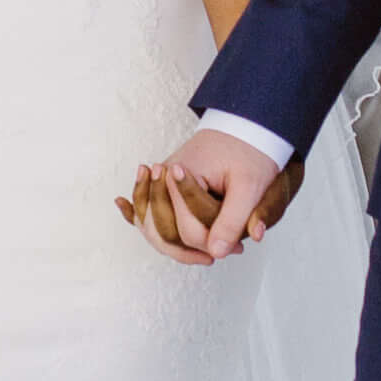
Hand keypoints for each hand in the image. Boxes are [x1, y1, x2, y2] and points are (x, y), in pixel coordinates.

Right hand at [141, 127, 292, 262]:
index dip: (211, 245)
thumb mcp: (248, 187)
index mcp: (181, 176)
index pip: (187, 230)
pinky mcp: (164, 180)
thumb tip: (216, 253)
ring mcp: (161, 178)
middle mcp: (164, 176)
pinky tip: (132, 220)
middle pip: (161, 231)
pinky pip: (147, 206)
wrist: (245, 124)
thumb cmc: (249, 151)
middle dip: (190, 250)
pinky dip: (142, 217)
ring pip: (152, 224)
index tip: (238, 248)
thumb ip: (232, 221)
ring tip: (201, 256)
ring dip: (172, 245)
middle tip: (218, 255)